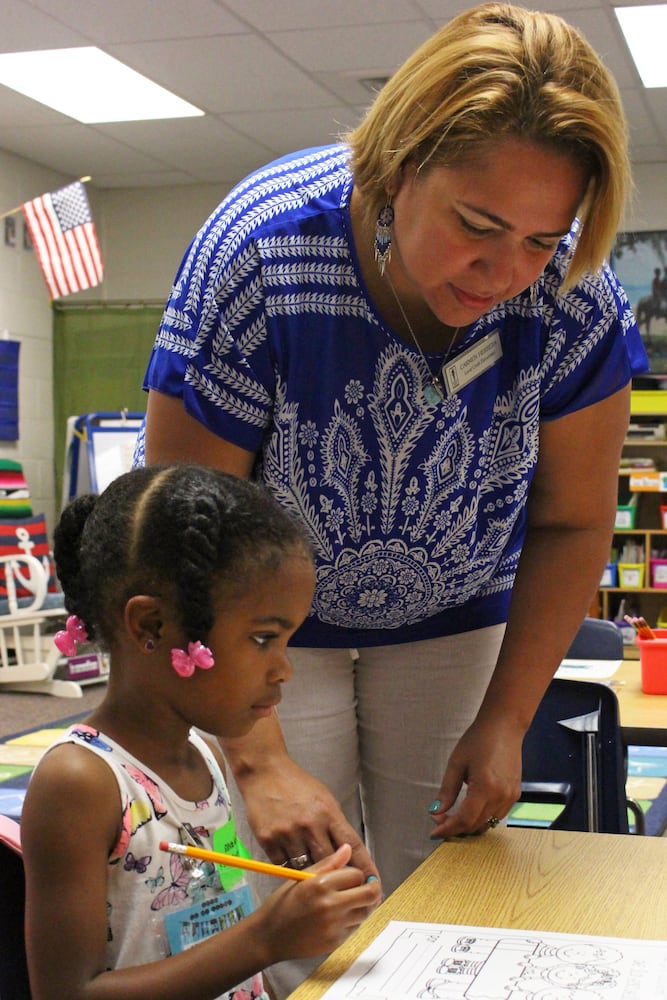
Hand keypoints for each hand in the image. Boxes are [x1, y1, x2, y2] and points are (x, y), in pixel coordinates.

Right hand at [237, 755, 379, 884]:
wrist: (264, 772)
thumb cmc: (297, 785)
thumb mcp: (324, 799)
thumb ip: (335, 825)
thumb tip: (349, 855)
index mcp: (328, 812)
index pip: (353, 844)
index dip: (365, 866)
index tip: (374, 883)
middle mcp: (310, 824)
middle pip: (330, 862)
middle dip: (339, 876)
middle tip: (342, 888)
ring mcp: (288, 833)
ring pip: (306, 869)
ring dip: (312, 875)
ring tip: (314, 881)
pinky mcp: (268, 840)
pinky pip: (284, 866)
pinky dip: (290, 870)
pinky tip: (293, 868)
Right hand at [259, 844, 381, 962]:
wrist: (269, 936)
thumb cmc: (283, 903)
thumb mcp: (302, 876)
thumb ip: (328, 863)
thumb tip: (347, 849)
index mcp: (321, 884)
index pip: (357, 874)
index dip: (356, 873)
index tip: (352, 875)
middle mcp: (331, 905)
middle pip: (369, 894)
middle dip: (371, 888)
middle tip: (368, 886)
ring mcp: (334, 926)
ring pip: (365, 911)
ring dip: (364, 904)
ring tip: (353, 900)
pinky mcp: (335, 942)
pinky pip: (355, 927)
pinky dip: (353, 920)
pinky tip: (341, 915)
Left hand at [428, 717, 522, 837]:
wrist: (504, 726)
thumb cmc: (478, 739)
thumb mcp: (456, 763)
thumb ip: (447, 791)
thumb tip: (435, 812)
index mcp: (485, 787)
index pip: (464, 820)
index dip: (448, 829)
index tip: (433, 832)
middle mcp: (501, 796)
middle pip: (476, 825)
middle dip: (456, 828)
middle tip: (439, 820)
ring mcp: (511, 796)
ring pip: (487, 823)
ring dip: (469, 825)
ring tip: (453, 815)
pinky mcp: (515, 794)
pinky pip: (497, 815)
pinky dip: (482, 817)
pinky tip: (471, 809)